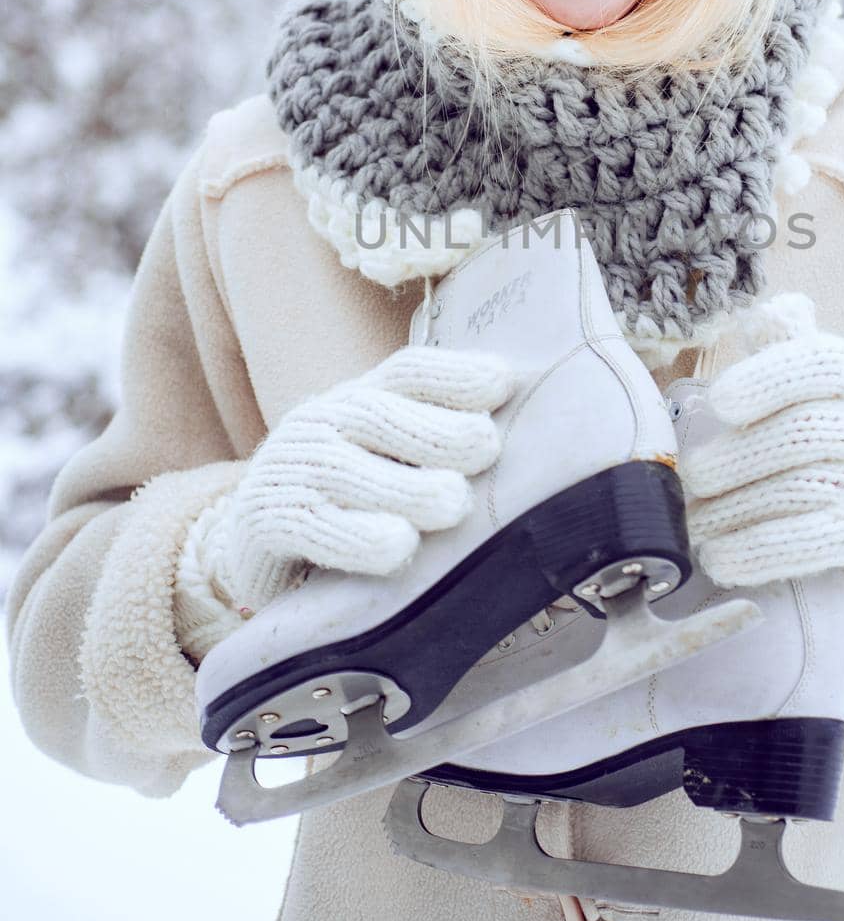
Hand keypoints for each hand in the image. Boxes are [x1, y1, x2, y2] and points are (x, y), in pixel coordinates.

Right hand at [175, 346, 516, 654]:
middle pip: (377, 414)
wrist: (252, 548)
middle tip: (486, 447)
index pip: (407, 373)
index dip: (452, 374)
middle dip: (435, 429)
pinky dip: (353, 536)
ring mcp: (286, 469)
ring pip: (344, 471)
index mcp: (358, 399)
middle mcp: (321, 423)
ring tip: (453, 502)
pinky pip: (307, 525)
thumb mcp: (388, 464)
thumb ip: (438, 446)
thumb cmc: (347, 503)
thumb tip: (513, 440)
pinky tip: (396, 547)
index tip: (503, 383)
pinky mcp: (261, 520)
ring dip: (402, 486)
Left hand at [682, 293, 843, 656]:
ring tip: (692, 524)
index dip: (767, 376)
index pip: (824, 361)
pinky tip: (720, 557)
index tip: (718, 401)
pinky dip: (754, 550)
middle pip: (799, 432)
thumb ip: (795, 357)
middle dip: (732, 459)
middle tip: (689, 480)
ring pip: (797, 489)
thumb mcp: (831, 407)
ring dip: (730, 510)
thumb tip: (763, 311)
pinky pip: (809, 541)